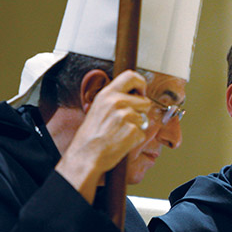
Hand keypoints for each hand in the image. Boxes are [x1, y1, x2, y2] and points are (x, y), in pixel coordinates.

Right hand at [56, 70, 150, 201]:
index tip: (142, 93)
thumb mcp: (98, 109)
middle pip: (145, 102)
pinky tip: (121, 141)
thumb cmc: (91, 135)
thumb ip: (114, 100)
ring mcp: (125, 116)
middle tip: (127, 121)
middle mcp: (117, 102)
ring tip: (120, 132)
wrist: (86, 155)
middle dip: (141, 112)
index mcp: (107, 94)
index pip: (131, 76)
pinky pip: (142, 133)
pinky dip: (135, 139)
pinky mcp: (132, 131)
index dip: (141, 83)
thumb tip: (133, 96)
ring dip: (136, 126)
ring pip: (144, 119)